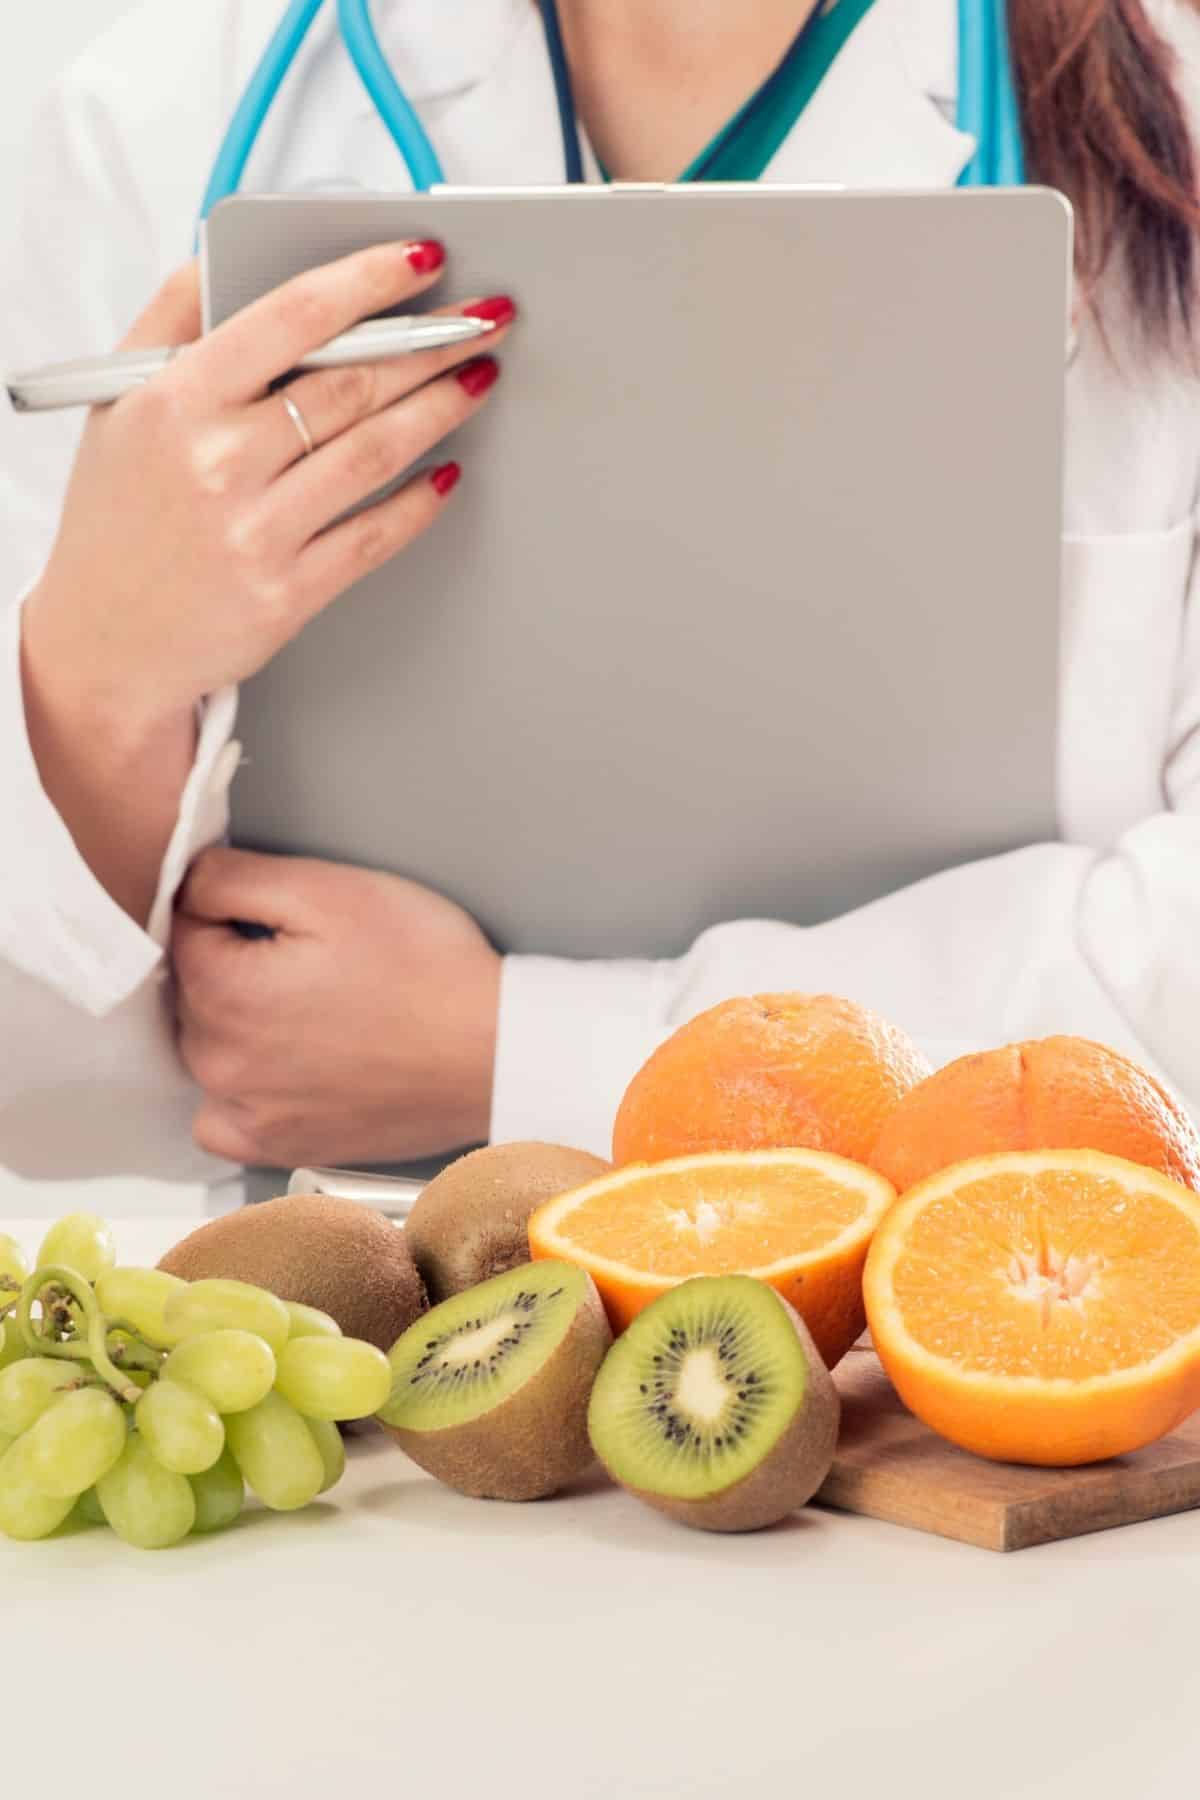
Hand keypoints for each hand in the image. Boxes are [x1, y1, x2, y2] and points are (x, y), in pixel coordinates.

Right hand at [23, 242, 514, 735]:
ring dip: (440, 408)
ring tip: (478, 377)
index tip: (422, 259)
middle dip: (432, 343)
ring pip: (374, 452)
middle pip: (353, 383)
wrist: (105, 641)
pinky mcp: (287, 592)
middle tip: (483, 317)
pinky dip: (419, 502)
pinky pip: (373, 536)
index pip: (293, 317)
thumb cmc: (117, 515)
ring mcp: (256, 532)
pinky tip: (448, 472)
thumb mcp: (117, 400)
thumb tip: (223, 251)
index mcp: (178, 399)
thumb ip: (169, 316)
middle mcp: (219, 461)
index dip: (369, 281)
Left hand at [171, 848, 500, 1167]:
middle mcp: (218, 1059)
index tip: (282, 913)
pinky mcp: (279, 1144)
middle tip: (307, 955)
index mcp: (222, 987)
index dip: (228, 907)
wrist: (493, 1051)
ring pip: (204, 1047)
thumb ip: (232, 878)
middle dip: (229, 963)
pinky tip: (278, 1067)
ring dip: (233, 1021)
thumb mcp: (329, 889)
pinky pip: (219, 1119)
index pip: (181, 927)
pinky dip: (235, 1091)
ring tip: (308, 1006)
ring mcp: (248, 1110)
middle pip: (189, 990)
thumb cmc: (425, 965)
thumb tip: (181, 881)